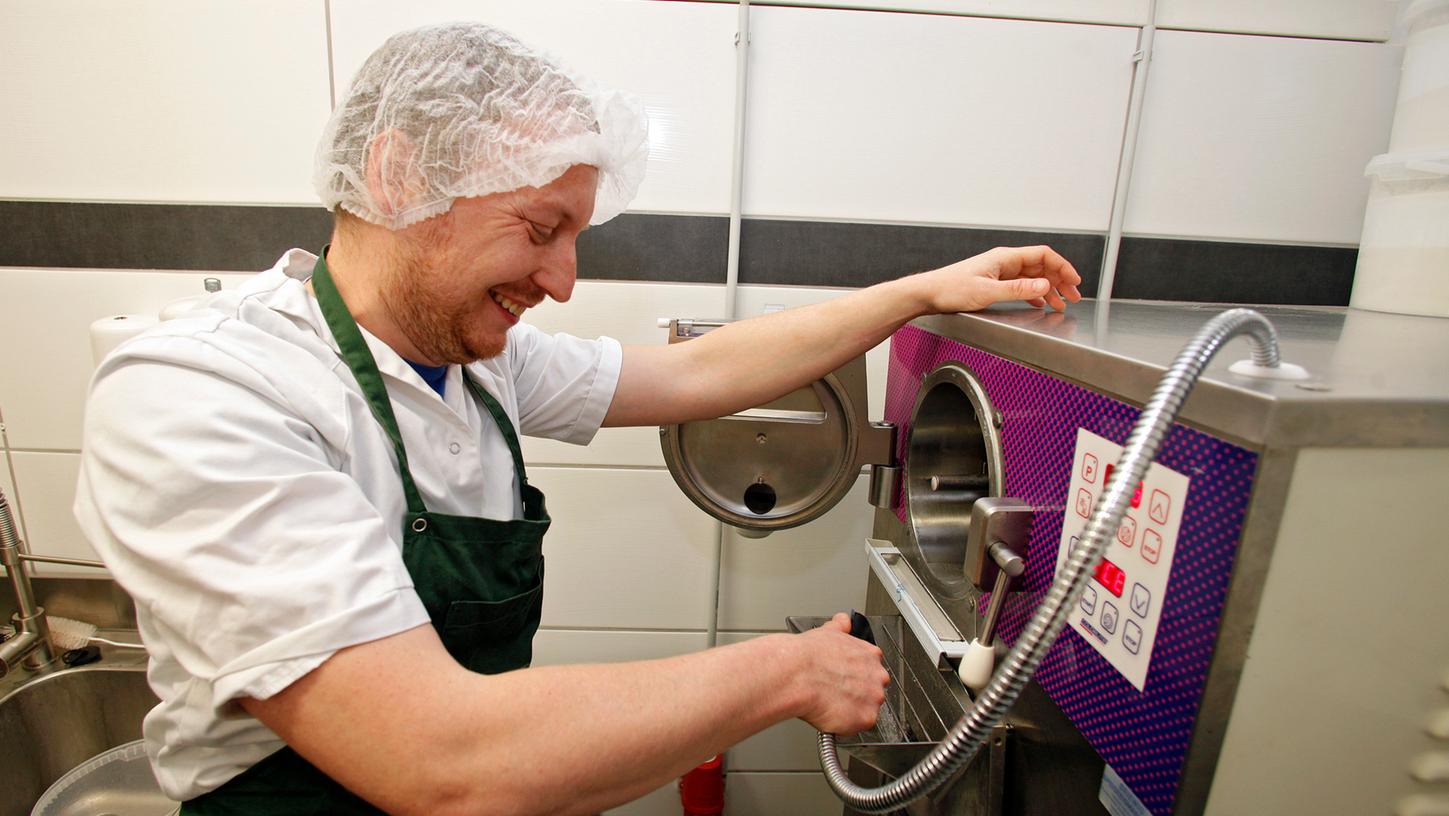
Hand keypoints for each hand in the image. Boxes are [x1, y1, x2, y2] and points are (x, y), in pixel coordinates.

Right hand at [792, 613, 889, 734]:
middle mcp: (878, 676)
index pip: (871, 670)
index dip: (855, 677)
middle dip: (856, 694)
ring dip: (850, 710)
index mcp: (870, 655)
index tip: (843, 680)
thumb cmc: (808, 656)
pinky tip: (829, 715)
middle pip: (872, 691)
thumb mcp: (828, 631)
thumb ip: (841, 627)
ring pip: (865, 710)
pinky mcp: (865, 719)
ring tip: (829, 705)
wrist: (797, 674)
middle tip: (835, 694)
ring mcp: (873, 698)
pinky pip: (856, 727)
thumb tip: (842, 621)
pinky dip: (844, 725)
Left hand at [908, 245, 1081, 314]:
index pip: (1043, 256)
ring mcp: (999, 272)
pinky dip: (1033, 294)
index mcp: (1005, 258)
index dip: (1062, 267)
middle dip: (1060, 281)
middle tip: (1074, 297)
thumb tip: (1044, 286)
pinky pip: (1021, 285)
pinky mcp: (993, 282)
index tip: (1075, 281)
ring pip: (1032, 277)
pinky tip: (1039, 303)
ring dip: (1049, 290)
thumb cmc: (951, 289)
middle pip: (1041, 267)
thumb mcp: (987, 291)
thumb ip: (1017, 289)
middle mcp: (1004, 262)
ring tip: (1061, 304)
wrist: (929, 293)